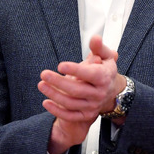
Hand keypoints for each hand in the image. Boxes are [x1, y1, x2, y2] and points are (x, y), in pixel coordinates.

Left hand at [38, 36, 123, 153]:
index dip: (75, 70)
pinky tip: (46, 102)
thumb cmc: (104, 70)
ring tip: (41, 84)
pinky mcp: (86, 115)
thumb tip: (95, 38)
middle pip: (77, 90)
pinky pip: (70, 116)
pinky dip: (57, 110)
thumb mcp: (106, 57)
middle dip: (58, 82)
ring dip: (53, 94)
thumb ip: (98, 47)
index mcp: (104, 77)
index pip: (90, 74)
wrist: (111, 91)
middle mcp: (99, 93)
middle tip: (44, 74)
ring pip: (70, 103)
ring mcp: (93, 106)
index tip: (60, 65)